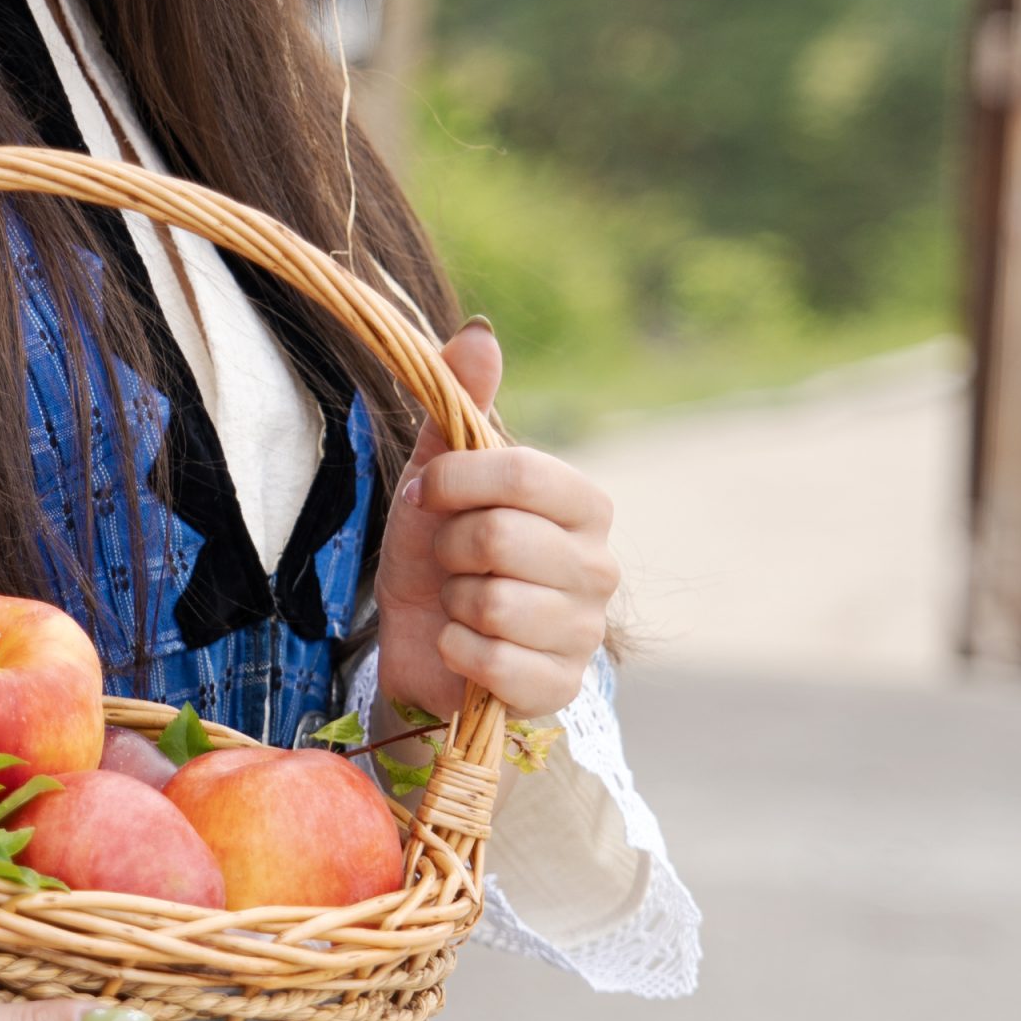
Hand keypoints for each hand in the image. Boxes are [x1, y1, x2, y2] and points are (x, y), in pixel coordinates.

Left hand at [372, 320, 619, 722]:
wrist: (420, 643)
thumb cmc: (438, 553)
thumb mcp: (437, 476)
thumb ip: (460, 406)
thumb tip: (478, 332)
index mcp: (582, 504)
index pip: (524, 471)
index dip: (457, 479)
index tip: (428, 493)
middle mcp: (600, 565)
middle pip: (499, 537)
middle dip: (448, 548)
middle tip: (449, 559)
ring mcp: (585, 632)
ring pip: (492, 602)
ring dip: (452, 602)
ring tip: (461, 603)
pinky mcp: (558, 689)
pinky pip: (490, 661)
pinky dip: (455, 651)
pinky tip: (462, 648)